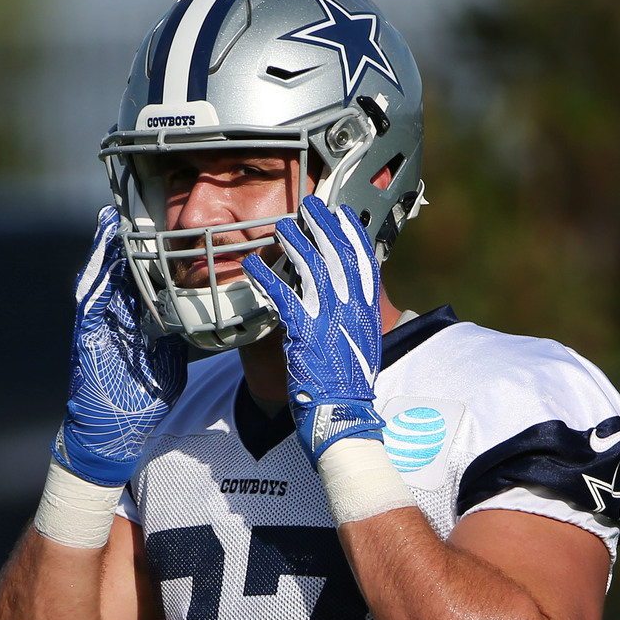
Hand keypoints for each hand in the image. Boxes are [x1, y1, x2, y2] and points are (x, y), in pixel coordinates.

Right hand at [54, 207, 187, 485]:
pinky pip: (90, 307)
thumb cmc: (140, 400)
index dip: (146, 253)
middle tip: (128, 210)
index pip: (140, 280)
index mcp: (132, 323)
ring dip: (103, 254)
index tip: (157, 226)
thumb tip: (199, 317)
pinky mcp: (85, 342)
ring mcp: (97, 329)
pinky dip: (95, 283)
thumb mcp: (167, 360)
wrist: (113, 434)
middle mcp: (112, 320)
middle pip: (116, 273)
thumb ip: (176, 336)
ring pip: (99, 282)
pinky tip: (100, 262)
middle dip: (121, 243)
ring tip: (111, 223)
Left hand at [242, 196, 383, 465]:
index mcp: (367, 311)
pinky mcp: (304, 332)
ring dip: (295, 243)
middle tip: (309, 205)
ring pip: (312, 269)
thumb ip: (352, 320)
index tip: (342, 213)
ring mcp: (329, 318)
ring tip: (281, 225)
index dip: (352, 234)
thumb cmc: (348, 386)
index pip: (364, 262)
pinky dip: (266, 276)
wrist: (342, 414)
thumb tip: (343, 303)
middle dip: (324, 225)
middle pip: (339, 255)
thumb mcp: (361, 346)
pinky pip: (283, 295)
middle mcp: (352, 309)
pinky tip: (252, 263)